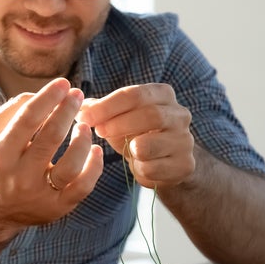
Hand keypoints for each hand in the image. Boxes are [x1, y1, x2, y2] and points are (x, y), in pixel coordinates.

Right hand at [0, 78, 102, 228]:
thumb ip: (14, 108)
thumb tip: (45, 94)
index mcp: (1, 154)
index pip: (27, 119)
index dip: (48, 98)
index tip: (63, 83)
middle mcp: (19, 177)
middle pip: (51, 137)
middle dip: (68, 110)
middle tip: (78, 95)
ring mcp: (39, 195)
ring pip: (71, 165)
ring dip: (83, 139)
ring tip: (84, 125)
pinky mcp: (57, 208)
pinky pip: (83, 187)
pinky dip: (94, 166)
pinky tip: (96, 150)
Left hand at [76, 83, 193, 187]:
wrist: (166, 161)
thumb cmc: (137, 133)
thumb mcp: (118, 117)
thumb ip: (98, 110)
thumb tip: (79, 108)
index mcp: (163, 95)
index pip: (135, 94)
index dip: (107, 106)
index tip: (84, 117)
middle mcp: (180, 114)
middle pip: (149, 115)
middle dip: (118, 124)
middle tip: (98, 131)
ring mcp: (185, 140)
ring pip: (150, 145)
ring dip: (129, 148)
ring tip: (126, 149)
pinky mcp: (185, 165)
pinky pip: (153, 168)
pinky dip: (139, 168)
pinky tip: (139, 165)